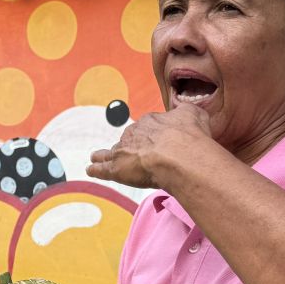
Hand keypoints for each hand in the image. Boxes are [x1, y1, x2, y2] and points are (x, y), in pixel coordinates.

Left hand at [87, 103, 212, 189]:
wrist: (180, 155)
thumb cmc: (190, 136)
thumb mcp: (195, 115)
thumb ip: (187, 113)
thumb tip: (187, 114)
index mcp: (151, 121)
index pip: (149, 127)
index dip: (154, 135)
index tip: (157, 142)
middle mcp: (135, 133)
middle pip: (130, 139)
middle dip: (132, 146)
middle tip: (137, 157)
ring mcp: (123, 151)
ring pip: (111, 152)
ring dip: (105, 155)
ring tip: (96, 157)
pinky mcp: (117, 168)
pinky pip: (102, 169)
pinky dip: (96, 169)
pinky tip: (90, 169)